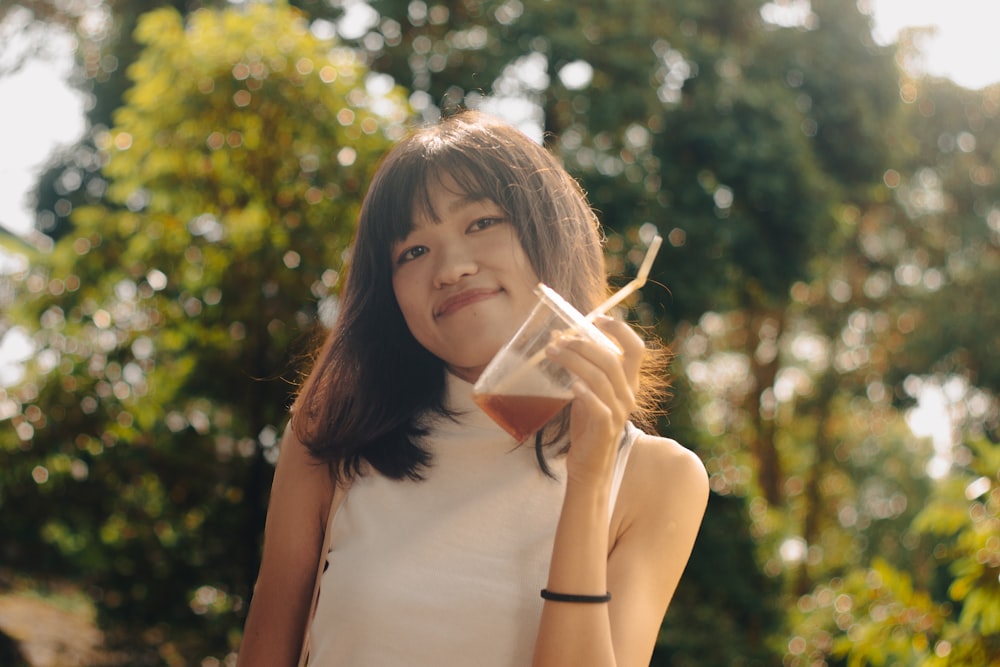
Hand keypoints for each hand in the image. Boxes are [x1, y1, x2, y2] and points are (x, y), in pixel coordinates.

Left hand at [545, 316, 644, 487]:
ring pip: (601, 379)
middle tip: (560, 339)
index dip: (620, 330)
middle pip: (612, 360)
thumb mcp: (585, 391)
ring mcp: (618, 412)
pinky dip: (586, 394)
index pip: (635, 349)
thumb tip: (557, 337)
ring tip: (552, 352)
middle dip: (584, 345)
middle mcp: (628, 395)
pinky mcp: (606, 429)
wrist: (589, 465)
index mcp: (628, 382)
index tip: (598, 318)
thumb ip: (578, 367)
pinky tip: (572, 386)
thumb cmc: (588, 425)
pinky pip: (600, 407)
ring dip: (575, 362)